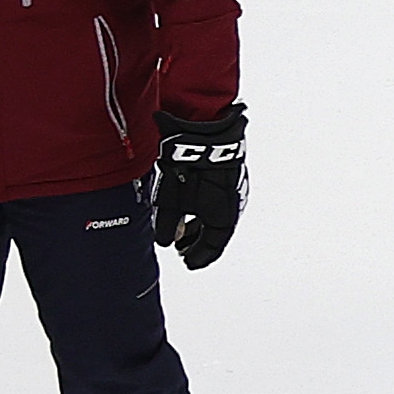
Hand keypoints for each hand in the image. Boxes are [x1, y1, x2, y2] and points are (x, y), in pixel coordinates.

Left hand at [147, 103, 247, 271]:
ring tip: (180, 230)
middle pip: (213, 232)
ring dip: (196, 226)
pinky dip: (198, 210)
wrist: (204, 131)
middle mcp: (227, 205)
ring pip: (211, 217)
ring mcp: (224, 190)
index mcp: (223, 214)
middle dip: (197, 242)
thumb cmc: (193, 163)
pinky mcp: (218, 177)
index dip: (201, 257)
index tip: (189, 263)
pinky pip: (209, 201)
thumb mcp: (172, 198)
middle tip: (182, 249)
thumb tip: (165, 239)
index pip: (214, 245)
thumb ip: (168, 221)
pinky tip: (185, 207)